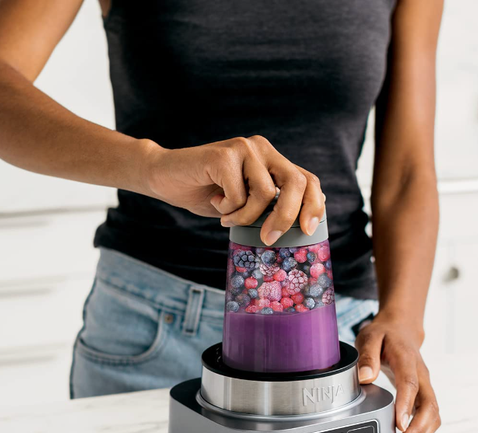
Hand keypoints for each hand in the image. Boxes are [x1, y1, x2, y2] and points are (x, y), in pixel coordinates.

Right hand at [139, 136, 324, 245]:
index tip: (308, 230)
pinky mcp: (224, 155)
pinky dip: (227, 209)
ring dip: (245, 216)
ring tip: (227, 216)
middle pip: (296, 183)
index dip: (314, 205)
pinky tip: (214, 201)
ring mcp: (244, 148)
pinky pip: (239, 194)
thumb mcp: (245, 203)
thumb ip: (269, 205)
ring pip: (265, 193)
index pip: (307, 180)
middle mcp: (263, 149)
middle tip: (268, 238)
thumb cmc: (206, 194)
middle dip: (287, 216)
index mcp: (272, 161)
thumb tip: (299, 228)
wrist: (164, 177)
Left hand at [354, 313, 440, 432]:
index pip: (410, 384)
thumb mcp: (370, 336)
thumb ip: (368, 356)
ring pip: (433, 415)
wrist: (402, 328)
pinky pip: (429, 417)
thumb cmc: (385, 334)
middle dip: (417, 430)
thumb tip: (366, 377)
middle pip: (429, 405)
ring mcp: (426, 386)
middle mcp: (422, 375)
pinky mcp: (424, 395)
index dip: (406, 405)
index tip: (400, 425)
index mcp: (407, 359)